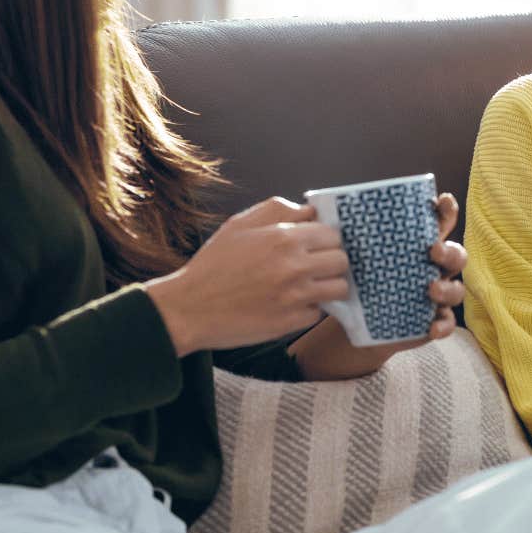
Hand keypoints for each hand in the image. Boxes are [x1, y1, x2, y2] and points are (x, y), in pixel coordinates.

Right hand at [145, 198, 349, 355]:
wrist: (190, 309)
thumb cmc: (213, 265)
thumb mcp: (239, 225)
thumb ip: (278, 210)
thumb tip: (309, 210)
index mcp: (283, 237)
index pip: (332, 234)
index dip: (324, 239)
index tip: (315, 246)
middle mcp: (294, 266)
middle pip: (341, 261)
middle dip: (331, 262)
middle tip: (313, 267)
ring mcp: (295, 297)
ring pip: (339, 288)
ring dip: (327, 286)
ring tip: (307, 286)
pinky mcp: (291, 322)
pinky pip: (318, 312)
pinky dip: (308, 309)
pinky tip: (289, 304)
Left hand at [291, 192, 467, 380]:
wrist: (357, 322)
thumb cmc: (358, 280)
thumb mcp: (351, 256)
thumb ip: (343, 234)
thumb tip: (312, 209)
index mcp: (415, 245)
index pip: (439, 222)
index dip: (445, 210)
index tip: (440, 201)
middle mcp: (431, 268)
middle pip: (455, 254)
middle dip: (449, 251)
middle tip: (432, 251)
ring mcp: (434, 295)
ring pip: (456, 289)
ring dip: (448, 287)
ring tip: (430, 289)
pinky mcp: (431, 320)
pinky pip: (446, 323)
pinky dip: (443, 324)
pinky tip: (431, 326)